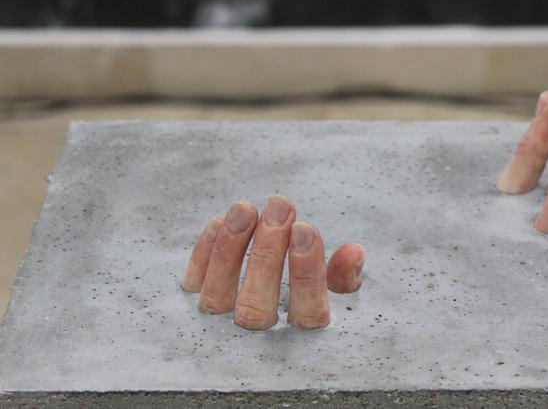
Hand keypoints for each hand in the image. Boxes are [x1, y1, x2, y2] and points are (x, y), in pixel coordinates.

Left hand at [181, 196, 364, 329]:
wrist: (254, 344)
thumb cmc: (305, 310)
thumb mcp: (335, 298)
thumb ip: (342, 278)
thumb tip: (354, 251)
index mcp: (299, 343)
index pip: (306, 313)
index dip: (306, 272)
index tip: (305, 229)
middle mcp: (255, 343)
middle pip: (257, 304)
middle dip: (269, 251)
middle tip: (280, 207)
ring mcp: (218, 330)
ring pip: (218, 295)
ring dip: (231, 247)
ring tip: (246, 208)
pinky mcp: (189, 314)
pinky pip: (193, 285)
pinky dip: (204, 252)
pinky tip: (220, 221)